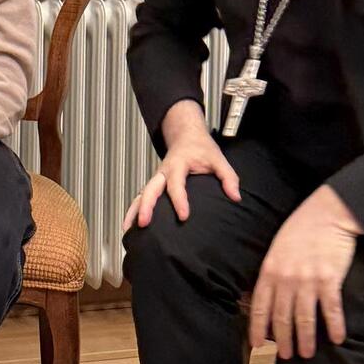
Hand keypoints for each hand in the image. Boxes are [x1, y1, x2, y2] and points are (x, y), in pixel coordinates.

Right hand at [123, 100, 240, 231]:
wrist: (186, 134)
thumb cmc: (201, 147)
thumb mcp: (218, 158)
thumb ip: (228, 177)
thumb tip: (236, 197)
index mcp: (178, 164)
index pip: (176, 183)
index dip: (179, 200)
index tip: (184, 216)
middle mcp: (163, 171)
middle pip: (150, 188)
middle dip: (146, 206)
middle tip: (144, 223)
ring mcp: (157, 178)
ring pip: (141, 193)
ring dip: (134, 210)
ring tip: (128, 229)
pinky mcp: (155, 184)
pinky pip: (141, 196)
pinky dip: (133, 209)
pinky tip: (129, 226)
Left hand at [249, 185, 363, 358]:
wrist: (327, 213)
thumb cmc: (301, 229)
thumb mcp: (277, 248)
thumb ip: (272, 272)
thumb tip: (268, 296)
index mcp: (270, 269)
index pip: (260, 306)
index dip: (258, 328)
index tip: (258, 345)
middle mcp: (286, 278)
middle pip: (282, 317)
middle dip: (283, 340)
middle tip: (286, 356)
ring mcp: (307, 279)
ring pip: (304, 318)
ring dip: (305, 339)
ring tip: (307, 353)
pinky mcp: (329, 279)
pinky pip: (331, 310)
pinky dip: (333, 327)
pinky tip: (337, 338)